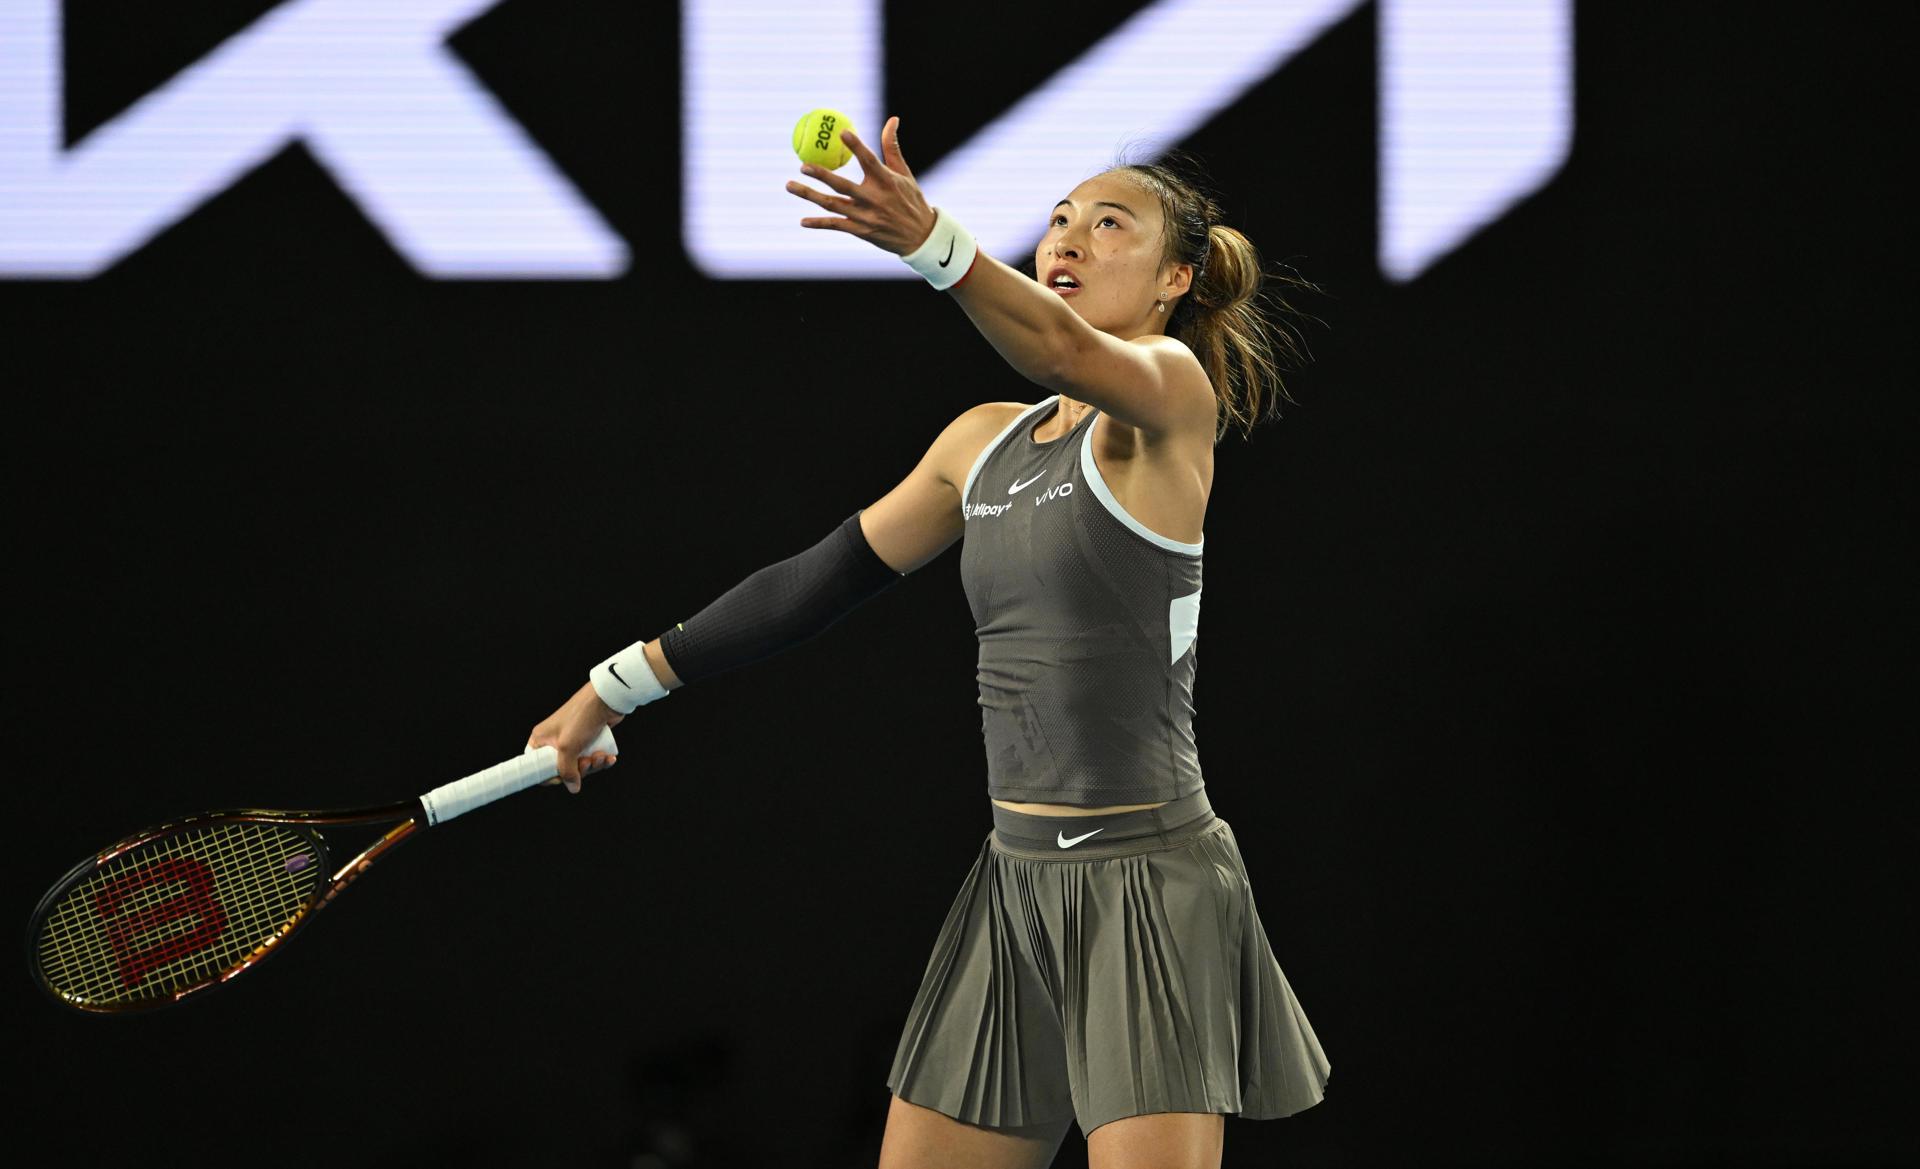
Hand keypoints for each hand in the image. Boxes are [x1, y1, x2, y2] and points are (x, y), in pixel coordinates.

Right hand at [528, 680, 623, 793]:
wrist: (606, 699)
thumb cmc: (581, 718)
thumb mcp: (568, 748)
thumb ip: (567, 771)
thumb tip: (573, 787)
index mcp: (541, 739)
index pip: (537, 766)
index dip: (549, 775)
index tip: (562, 778)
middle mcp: (554, 740)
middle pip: (563, 768)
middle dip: (579, 770)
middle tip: (587, 762)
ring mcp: (572, 739)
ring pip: (580, 764)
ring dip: (593, 765)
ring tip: (601, 757)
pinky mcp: (588, 738)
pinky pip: (592, 757)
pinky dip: (601, 760)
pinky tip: (609, 758)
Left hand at [786, 116, 937, 255]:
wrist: (920, 237)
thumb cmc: (910, 200)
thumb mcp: (904, 173)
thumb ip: (892, 147)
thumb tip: (892, 119)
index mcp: (887, 181)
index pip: (870, 161)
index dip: (857, 146)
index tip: (843, 132)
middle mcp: (875, 199)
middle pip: (843, 185)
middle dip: (822, 175)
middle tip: (803, 165)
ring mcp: (866, 217)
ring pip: (832, 204)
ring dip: (809, 195)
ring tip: (790, 185)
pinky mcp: (861, 231)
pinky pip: (836, 225)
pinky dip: (819, 224)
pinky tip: (802, 221)